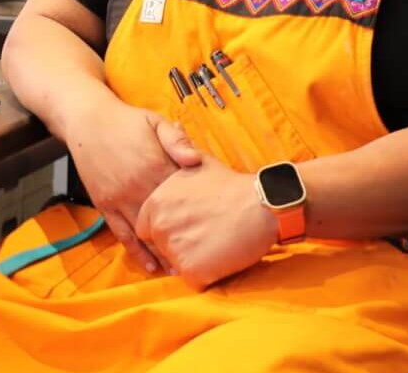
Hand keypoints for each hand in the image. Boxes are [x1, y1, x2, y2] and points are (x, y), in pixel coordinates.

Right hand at [62, 103, 202, 272]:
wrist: (87, 121)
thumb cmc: (127, 121)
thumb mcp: (155, 122)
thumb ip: (176, 140)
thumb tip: (196, 159)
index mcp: (154, 166)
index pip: (183, 196)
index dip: (200, 212)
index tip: (218, 228)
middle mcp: (137, 187)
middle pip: (166, 221)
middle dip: (185, 240)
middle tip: (206, 261)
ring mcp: (119, 199)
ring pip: (145, 233)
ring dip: (163, 254)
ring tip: (181, 273)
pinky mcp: (105, 206)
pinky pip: (122, 234)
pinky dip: (137, 252)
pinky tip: (151, 265)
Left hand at [133, 125, 277, 289]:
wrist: (261, 206)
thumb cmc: (231, 185)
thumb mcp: (201, 162)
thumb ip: (180, 150)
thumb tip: (173, 125)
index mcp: (154, 203)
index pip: (146, 229)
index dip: (170, 230)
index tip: (191, 225)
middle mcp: (158, 226)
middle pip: (162, 249)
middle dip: (181, 247)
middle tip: (207, 235)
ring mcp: (174, 250)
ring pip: (177, 266)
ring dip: (196, 262)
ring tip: (217, 244)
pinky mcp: (192, 271)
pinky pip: (194, 281)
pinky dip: (208, 276)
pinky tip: (223, 257)